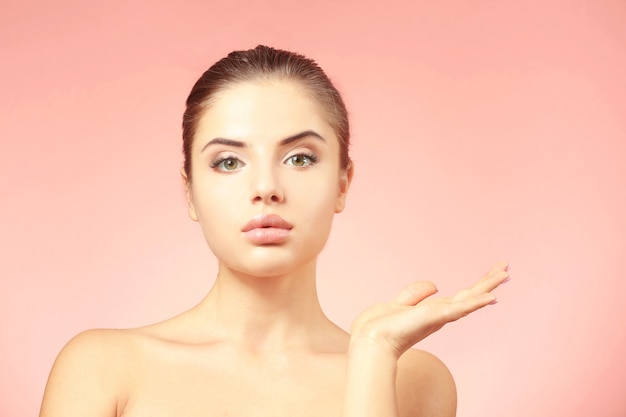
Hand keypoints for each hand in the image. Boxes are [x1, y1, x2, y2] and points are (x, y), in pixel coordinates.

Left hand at [349, 262, 510, 357]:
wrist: (370, 341)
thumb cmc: (379, 328)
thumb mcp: (397, 303)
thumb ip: (415, 294)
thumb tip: (434, 285)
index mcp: (432, 311)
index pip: (459, 297)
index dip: (476, 287)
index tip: (491, 275)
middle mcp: (440, 314)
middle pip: (470, 296)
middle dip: (488, 282)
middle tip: (506, 268)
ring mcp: (439, 316)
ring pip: (469, 299)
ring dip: (488, 286)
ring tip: (505, 274)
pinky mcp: (435, 317)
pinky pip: (459, 308)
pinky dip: (476, 302)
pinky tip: (491, 296)